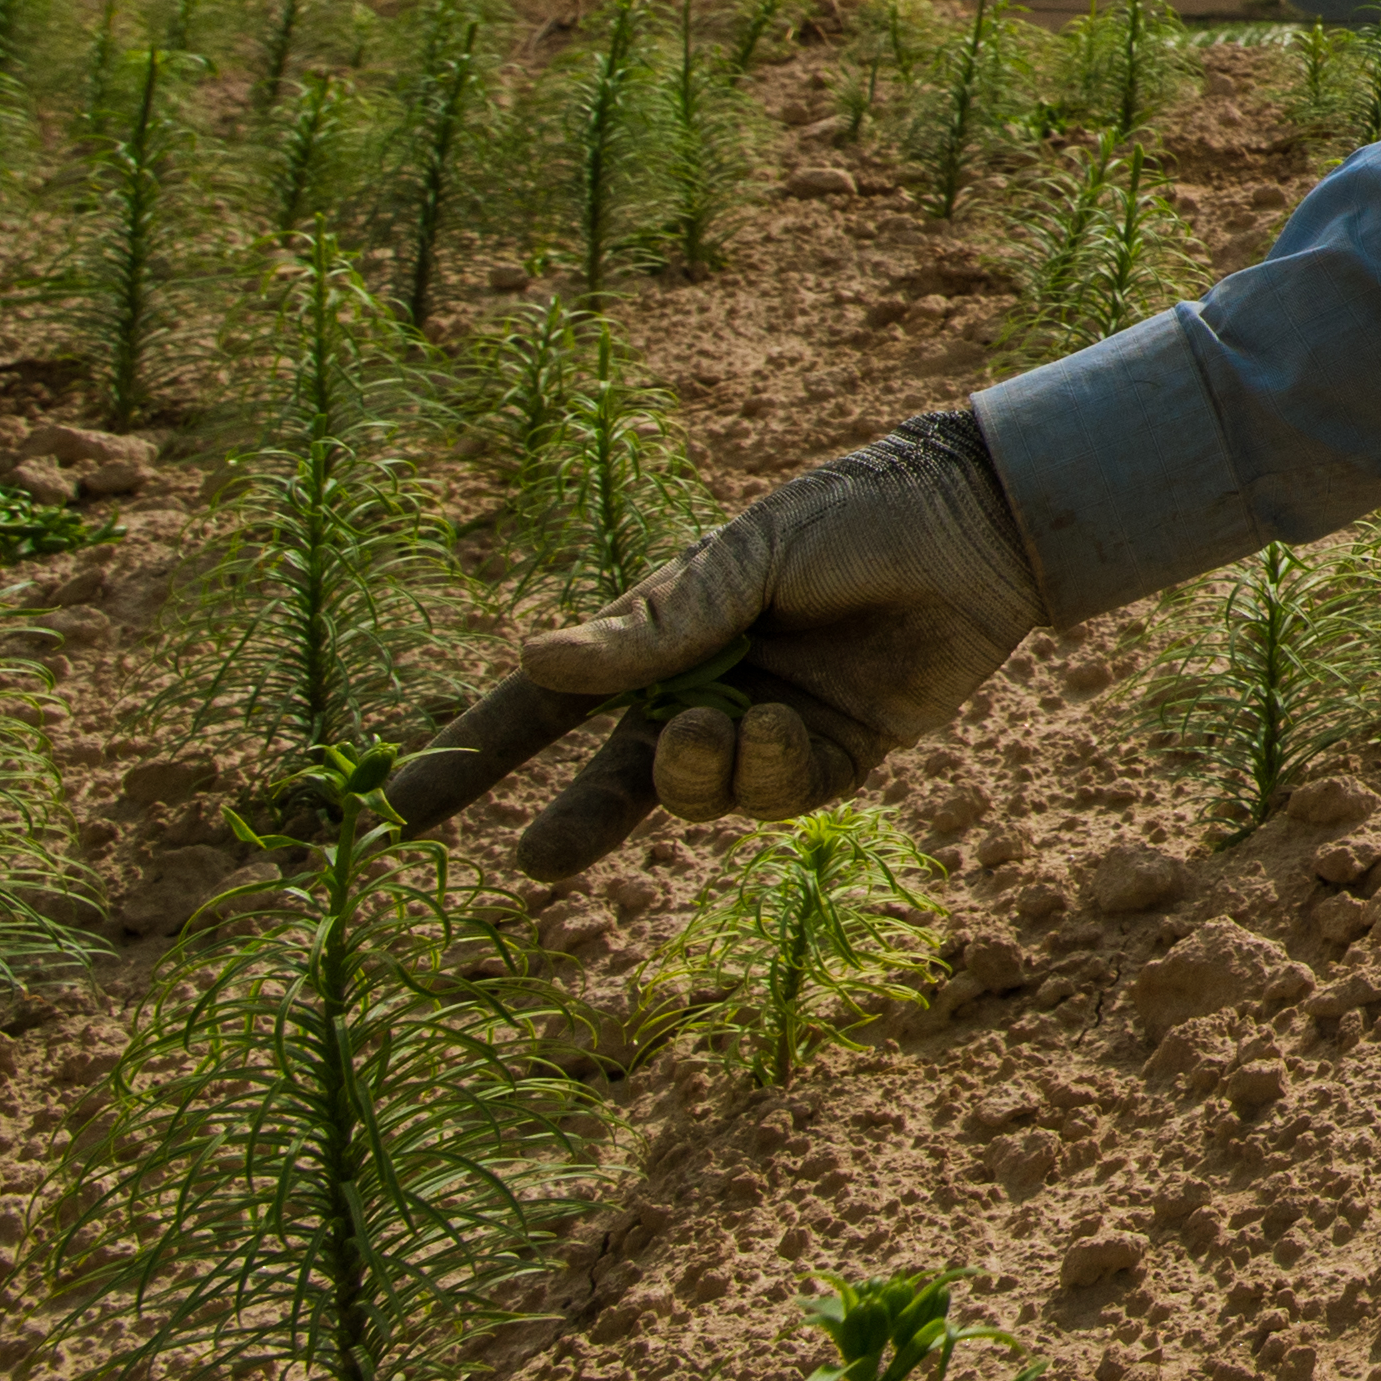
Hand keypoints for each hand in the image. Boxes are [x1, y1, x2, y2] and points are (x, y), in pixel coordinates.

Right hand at [388, 411, 1046, 876]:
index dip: (478, 754)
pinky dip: (763, 772)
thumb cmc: (857, 515)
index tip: (400, 807)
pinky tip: (777, 725)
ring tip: (713, 726)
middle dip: (573, 822)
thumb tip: (538, 661)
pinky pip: (775, 795)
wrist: (979, 520)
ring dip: (690, 776)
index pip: (548, 702)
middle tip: (533, 865)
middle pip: (614, 776)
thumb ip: (655, 623)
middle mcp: (707, 688)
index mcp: (664, 631)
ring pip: (694, 795)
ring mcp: (769, 727)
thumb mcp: (747, 556)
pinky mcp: (837, 754)